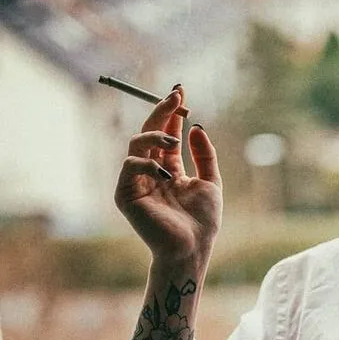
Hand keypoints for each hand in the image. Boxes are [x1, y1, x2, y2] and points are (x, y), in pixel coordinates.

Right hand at [114, 86, 222, 266]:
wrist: (193, 247)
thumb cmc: (202, 221)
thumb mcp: (211, 182)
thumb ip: (204, 155)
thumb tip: (196, 126)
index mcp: (168, 169)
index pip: (166, 134)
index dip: (171, 113)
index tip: (180, 92)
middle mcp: (150, 173)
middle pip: (148, 133)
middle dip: (160, 112)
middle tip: (175, 96)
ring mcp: (136, 182)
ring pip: (136, 145)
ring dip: (155, 135)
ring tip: (174, 139)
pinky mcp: (125, 195)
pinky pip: (130, 167)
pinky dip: (148, 164)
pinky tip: (166, 173)